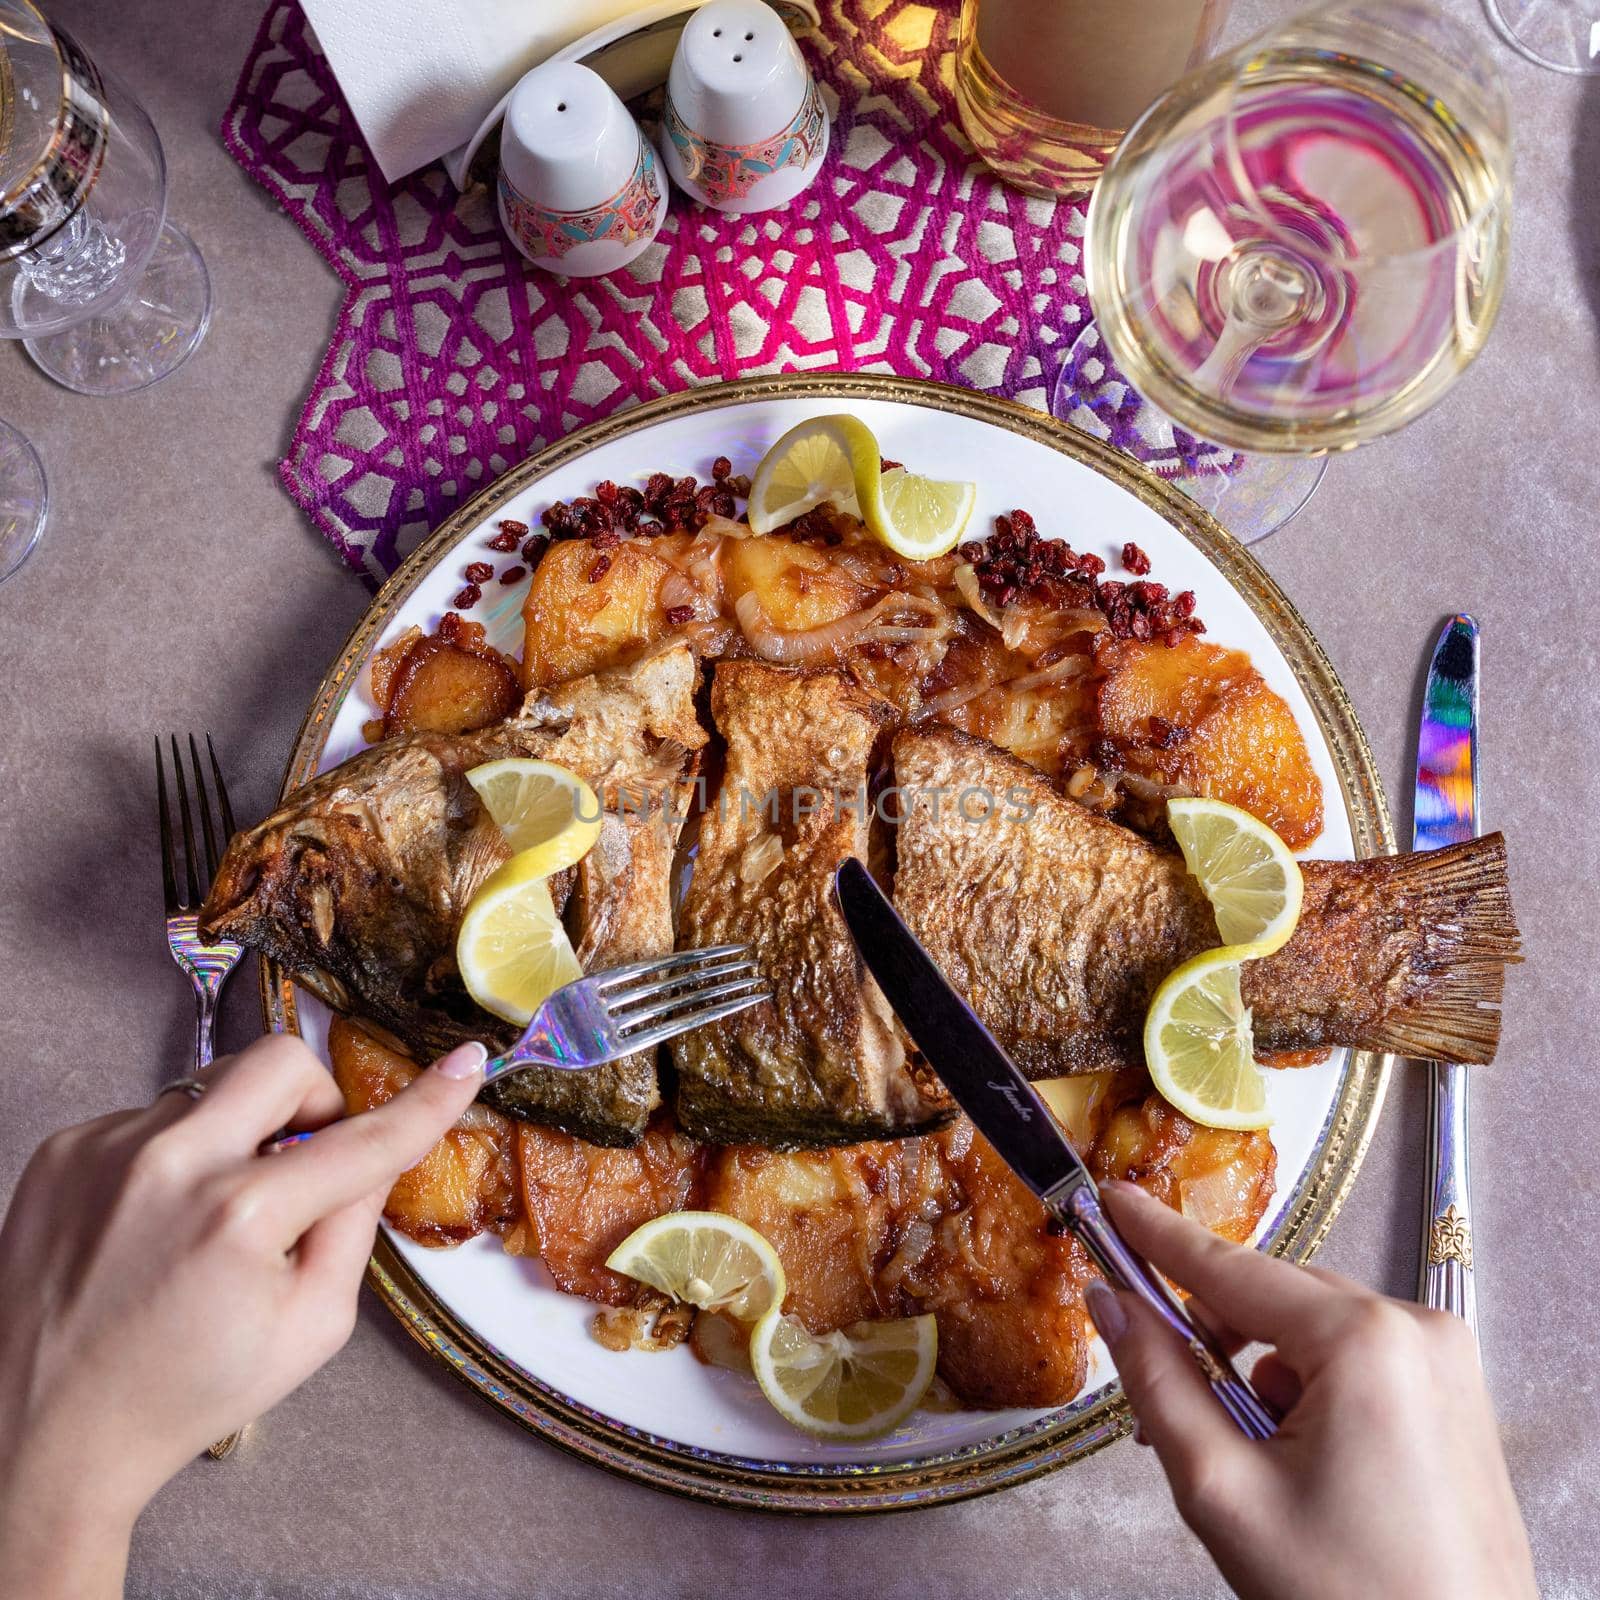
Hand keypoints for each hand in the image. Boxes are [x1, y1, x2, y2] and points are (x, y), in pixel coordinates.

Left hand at [0, 1033, 485, 1599]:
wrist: (40, 1433)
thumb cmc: (185, 1392)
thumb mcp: (310, 1329)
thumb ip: (353, 1228)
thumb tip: (373, 1152)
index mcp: (241, 1218)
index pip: (363, 1139)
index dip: (428, 1101)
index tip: (468, 1061)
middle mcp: (170, 1164)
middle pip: (280, 1062)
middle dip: (311, 1100)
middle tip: (300, 1159)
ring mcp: (107, 1148)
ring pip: (212, 1087)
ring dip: (234, 1133)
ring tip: (207, 1214)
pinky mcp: (64, 1149)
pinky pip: (151, 1116)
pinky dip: (172, 1156)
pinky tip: (151, 1223)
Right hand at [1084, 1180, 1535, 1599]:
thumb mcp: (1225, 1491)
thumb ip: (1157, 1382)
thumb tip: (1110, 1302)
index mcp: (1364, 1341)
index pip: (1230, 1268)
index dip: (1158, 1234)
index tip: (1110, 1198)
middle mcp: (1417, 1331)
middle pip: (1272, 1300)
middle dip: (1210, 1341)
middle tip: (1166, 1409)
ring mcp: (1446, 1364)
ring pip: (1311, 1331)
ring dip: (1260, 1373)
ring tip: (1245, 1458)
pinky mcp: (1457, 1398)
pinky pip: (1357, 1360)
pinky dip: (1309, 1391)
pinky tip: (1298, 1462)